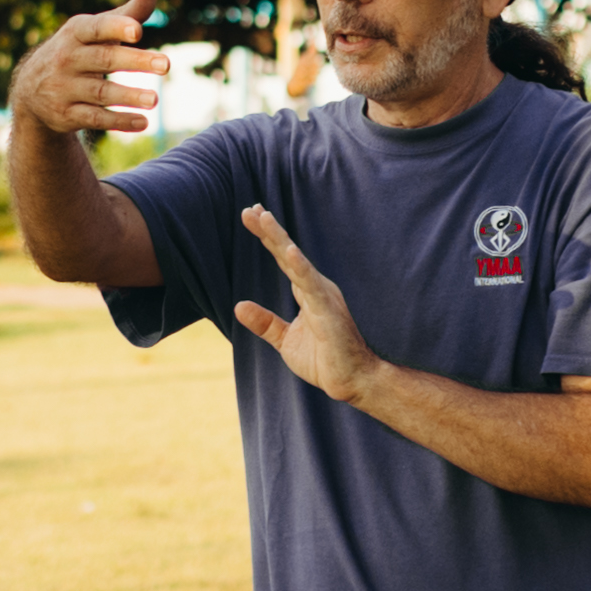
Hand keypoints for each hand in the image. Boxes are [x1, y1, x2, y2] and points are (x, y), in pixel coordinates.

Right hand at [11, 0, 168, 139]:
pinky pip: (94, 118)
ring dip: (129, 95)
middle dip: (136, 61)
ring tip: (155, 99)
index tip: (138, 31)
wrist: (31, 90)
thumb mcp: (95, 31)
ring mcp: (64, 88)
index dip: (116, 28)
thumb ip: (127, 13)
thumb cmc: (77, 52)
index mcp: (76, 33)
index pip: (97, 28)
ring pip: (100, 92)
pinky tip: (142, 122)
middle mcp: (67, 59)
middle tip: (167, 64)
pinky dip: (118, 121)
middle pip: (104, 59)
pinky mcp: (66, 115)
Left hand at [227, 205, 384, 404]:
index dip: (268, 237)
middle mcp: (316, 288)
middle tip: (250, 209)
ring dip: (279, 239)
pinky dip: (300, 267)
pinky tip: (289, 251)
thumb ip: (264, 322)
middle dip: (269, 230)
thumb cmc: (325, 361)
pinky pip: (311, 285)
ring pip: (297, 262)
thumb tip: (238, 306)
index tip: (251, 215)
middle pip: (288, 253)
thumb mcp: (285, 340)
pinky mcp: (328, 311)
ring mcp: (323, 297)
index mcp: (307, 292)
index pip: (283, 259)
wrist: (352, 382)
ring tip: (263, 217)